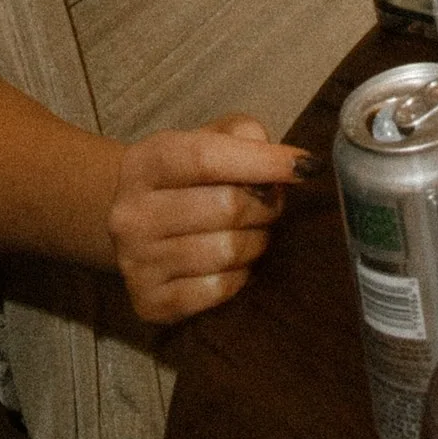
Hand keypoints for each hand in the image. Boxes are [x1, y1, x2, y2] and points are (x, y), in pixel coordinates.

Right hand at [108, 114, 300, 323]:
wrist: (134, 224)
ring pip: (227, 251)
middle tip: (273, 203)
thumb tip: (279, 162)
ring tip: (255, 231)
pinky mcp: (150, 303)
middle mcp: (132, 214)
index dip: (262, 162)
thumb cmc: (184, 176)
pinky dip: (240, 276)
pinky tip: (235, 263)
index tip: (305, 166)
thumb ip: (242, 135)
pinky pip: (218, 290)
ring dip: (257, 241)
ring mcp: (137, 262)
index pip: (207, 157)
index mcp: (145, 163)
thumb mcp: (205, 139)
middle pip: (225, 207)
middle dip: (265, 205)